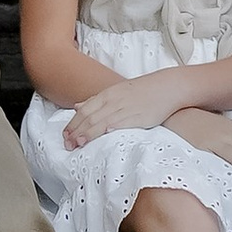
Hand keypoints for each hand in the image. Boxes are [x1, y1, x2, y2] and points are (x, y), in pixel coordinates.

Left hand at [61, 72, 189, 150]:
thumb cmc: (141, 91)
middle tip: (67, 145)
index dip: (73, 123)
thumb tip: (76, 106)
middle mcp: (114, 100)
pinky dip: (112, 127)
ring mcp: (126, 108)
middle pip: (90, 117)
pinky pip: (123, 122)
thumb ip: (96, 100)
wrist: (167, 87)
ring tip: (78, 144)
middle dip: (77, 131)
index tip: (64, 136)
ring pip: (103, 121)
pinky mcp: (140, 116)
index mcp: (107, 94)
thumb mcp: (115, 92)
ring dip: (89, 134)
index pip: (84, 110)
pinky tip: (105, 134)